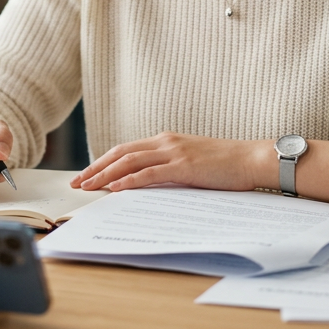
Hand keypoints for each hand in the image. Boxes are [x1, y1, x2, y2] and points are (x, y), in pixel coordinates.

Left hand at [70, 133, 271, 191]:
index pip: (125, 149)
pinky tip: (115, 189)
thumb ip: (170, 168)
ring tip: (88, 187)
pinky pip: (149, 173)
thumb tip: (148, 184)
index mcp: (166, 140)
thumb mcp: (192, 161)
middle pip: (120, 152)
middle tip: (77, 183)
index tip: (86, 174)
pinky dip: (129, 180)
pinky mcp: (183, 166)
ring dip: (105, 175)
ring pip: (129, 161)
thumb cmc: (226, 164)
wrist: (252, 159)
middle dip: (95, 168)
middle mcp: (165, 141)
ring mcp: (174, 152)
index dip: (103, 161)